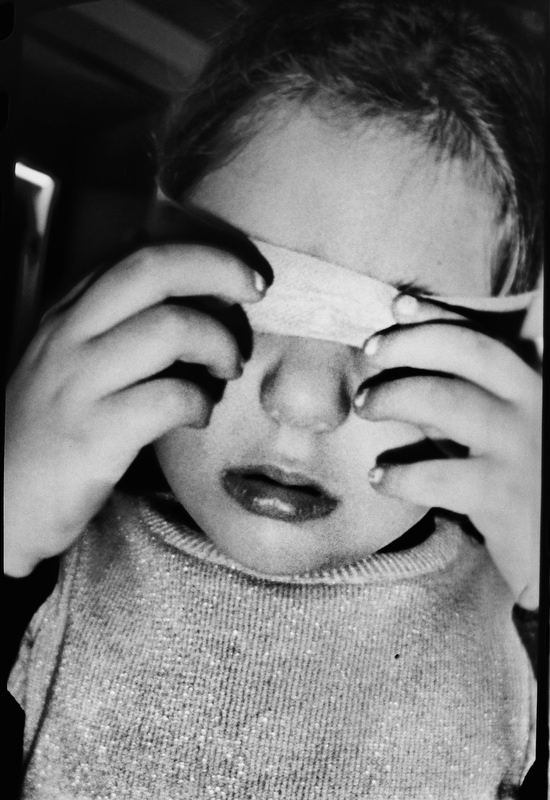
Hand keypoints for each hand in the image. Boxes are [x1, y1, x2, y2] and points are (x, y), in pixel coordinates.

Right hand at [5, 244, 265, 575]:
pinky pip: (170, 397)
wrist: (1, 504)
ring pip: (171, 328)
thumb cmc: (50, 430)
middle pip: (155, 269)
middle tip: (256, 292)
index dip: (203, 252)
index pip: (138, 253)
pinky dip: (201, 402)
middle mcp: (69, 336)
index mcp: (68, 313)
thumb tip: (197, 300)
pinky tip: (198, 416)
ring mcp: (78, 383)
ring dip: (219, 345)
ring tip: (226, 371)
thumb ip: (116, 326)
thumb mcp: (70, 363)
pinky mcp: (93, 434)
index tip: (244, 273)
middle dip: (221, 269)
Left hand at [354, 293, 541, 608]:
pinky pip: (438, 475)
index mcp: (531, 383)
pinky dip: (398, 474)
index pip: (483, 335)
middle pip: (470, 350)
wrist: (548, 545)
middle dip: (412, 342)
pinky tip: (378, 476)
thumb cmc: (515, 482)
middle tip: (370, 351)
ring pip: (447, 401)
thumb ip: (459, 399)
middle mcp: (535, 405)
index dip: (440, 315)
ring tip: (364, 407)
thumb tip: (402, 370)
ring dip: (393, 397)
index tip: (399, 305)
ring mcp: (523, 448)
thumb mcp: (491, 431)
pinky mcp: (505, 494)